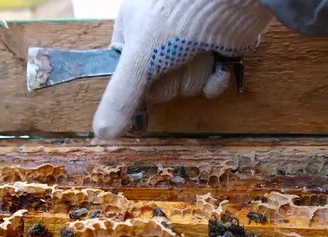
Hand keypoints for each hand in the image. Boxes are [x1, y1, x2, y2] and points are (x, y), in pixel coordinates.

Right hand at [92, 0, 273, 138]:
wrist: (226, 0)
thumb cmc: (174, 17)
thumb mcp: (140, 59)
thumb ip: (121, 98)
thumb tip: (101, 133)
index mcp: (133, 30)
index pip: (126, 74)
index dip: (137, 83)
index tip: (143, 81)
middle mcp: (160, 39)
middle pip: (158, 85)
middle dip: (170, 78)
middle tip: (174, 58)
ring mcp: (189, 47)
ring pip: (186, 85)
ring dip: (195, 74)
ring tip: (198, 50)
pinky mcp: (216, 53)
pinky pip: (210, 83)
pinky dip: (215, 78)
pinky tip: (216, 62)